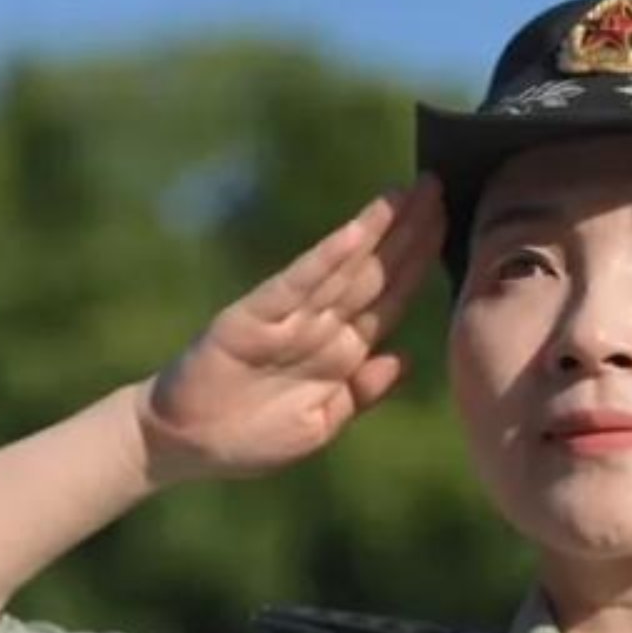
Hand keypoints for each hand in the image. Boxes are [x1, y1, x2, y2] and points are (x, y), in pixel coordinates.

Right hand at [137, 177, 443, 482]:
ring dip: (374, 230)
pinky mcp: (251, 318)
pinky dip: (324, 260)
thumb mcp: (320, 425)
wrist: (183, 447)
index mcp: (341, 353)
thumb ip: (361, 393)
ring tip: (405, 193)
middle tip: (437, 185)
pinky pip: (295, 285)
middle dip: (407, 231)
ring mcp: (286, 319)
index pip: (390, 298)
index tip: (448, 225)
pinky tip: (353, 234)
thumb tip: (404, 358)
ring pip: (341, 269)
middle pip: (373, 272)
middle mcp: (318, 327)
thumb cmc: (251, 439)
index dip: (419, 262)